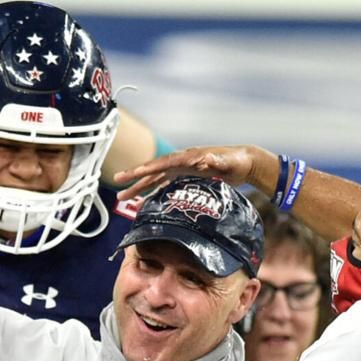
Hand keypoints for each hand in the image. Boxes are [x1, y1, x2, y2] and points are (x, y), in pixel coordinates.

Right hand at [113, 144, 261, 201]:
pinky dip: (152, 193)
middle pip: (152, 170)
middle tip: (116, 182)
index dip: (146, 168)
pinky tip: (142, 202)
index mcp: (187, 157)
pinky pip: (163, 185)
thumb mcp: (227, 162)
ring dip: (139, 188)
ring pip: (154, 179)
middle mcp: (180, 162)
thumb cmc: (236, 162)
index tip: (131, 173)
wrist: (244, 162)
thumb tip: (204, 159)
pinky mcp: (184, 176)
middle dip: (134, 177)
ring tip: (122, 198)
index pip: (162, 163)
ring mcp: (181, 169)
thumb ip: (216, 161)